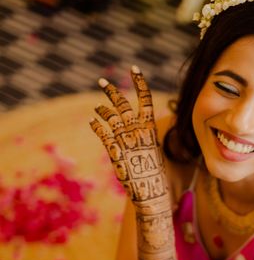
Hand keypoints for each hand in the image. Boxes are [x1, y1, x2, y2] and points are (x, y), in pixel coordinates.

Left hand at [89, 66, 169, 208]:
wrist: (150, 190)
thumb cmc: (154, 174)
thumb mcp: (155, 151)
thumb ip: (147, 137)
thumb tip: (146, 130)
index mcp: (150, 128)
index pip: (146, 99)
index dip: (140, 82)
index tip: (134, 68)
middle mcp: (136, 130)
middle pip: (122, 103)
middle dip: (111, 91)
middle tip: (102, 82)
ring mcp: (124, 139)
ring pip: (110, 116)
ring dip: (102, 109)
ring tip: (97, 108)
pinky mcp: (114, 150)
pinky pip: (102, 132)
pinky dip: (97, 125)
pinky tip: (93, 122)